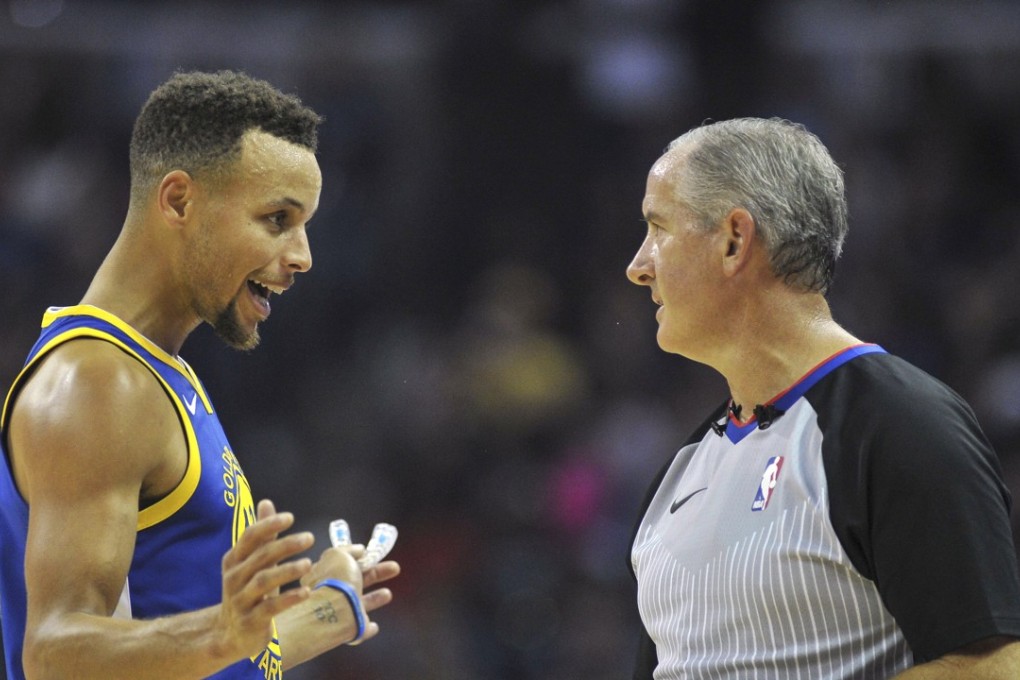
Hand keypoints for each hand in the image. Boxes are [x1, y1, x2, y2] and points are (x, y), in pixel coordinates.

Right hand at [216, 499, 313, 658]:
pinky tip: (306, 591)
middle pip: (260, 557)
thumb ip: (262, 536)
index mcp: (234, 560)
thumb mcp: (253, 563)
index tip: (290, 518)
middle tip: (309, 538)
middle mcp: (234, 578)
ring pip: (264, 581)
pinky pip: (270, 608)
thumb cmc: (248, 591)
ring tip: (308, 564)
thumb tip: (267, 503)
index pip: (249, 537)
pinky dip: (289, 598)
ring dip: (287, 571)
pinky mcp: (250, 622)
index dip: (268, 525)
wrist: (229, 634)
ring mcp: (240, 601)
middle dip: (285, 545)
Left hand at [300, 545, 400, 642]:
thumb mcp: (340, 554)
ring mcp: (340, 613)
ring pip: (359, 605)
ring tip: (388, 594)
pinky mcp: (350, 631)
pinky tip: (374, 626)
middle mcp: (331, 594)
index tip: (369, 554)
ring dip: (374, 599)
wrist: (336, 611)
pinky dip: (367, 627)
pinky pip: (360, 628)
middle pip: (357, 582)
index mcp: (325, 576)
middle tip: (395, 567)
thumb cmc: (337, 580)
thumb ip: (350, 550)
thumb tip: (359, 550)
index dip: (357, 559)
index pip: (341, 565)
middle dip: (376, 574)